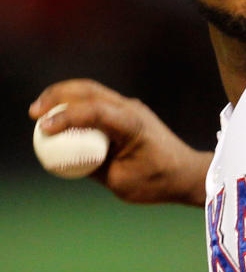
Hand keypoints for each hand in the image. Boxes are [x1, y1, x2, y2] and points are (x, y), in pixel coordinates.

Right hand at [29, 79, 210, 205]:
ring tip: (39, 112)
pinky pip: (97, 102)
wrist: (185, 173)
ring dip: (64, 96)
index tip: (42, 129)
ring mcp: (130, 107)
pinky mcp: (127, 112)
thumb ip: (91, 166)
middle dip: (57, 96)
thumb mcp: (119, 181)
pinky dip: (75, 104)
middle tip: (34, 113)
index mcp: (133, 125)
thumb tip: (62, 156)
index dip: (66, 117)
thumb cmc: (156, 181)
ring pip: (92, 91)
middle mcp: (132, 109)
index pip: (95, 111)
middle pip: (89, 90)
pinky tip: (59, 117)